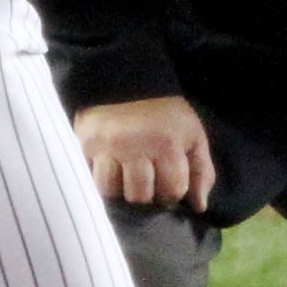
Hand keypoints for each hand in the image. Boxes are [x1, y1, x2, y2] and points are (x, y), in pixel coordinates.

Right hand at [74, 97, 216, 211]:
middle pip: (140, 196)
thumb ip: (201, 170)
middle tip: (147, 178)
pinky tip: (109, 168)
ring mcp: (108, 145)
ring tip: (125, 174)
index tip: (168, 182)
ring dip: (119, 188)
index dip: (172, 191)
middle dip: (146, 193)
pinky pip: (90, 177)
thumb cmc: (165, 113)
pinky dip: (100, 178)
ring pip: (111, 191)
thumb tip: (198, 206)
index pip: (173, 190)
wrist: (128, 80)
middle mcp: (136, 145)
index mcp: (167, 142)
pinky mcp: (86, 143)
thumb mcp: (191, 134)